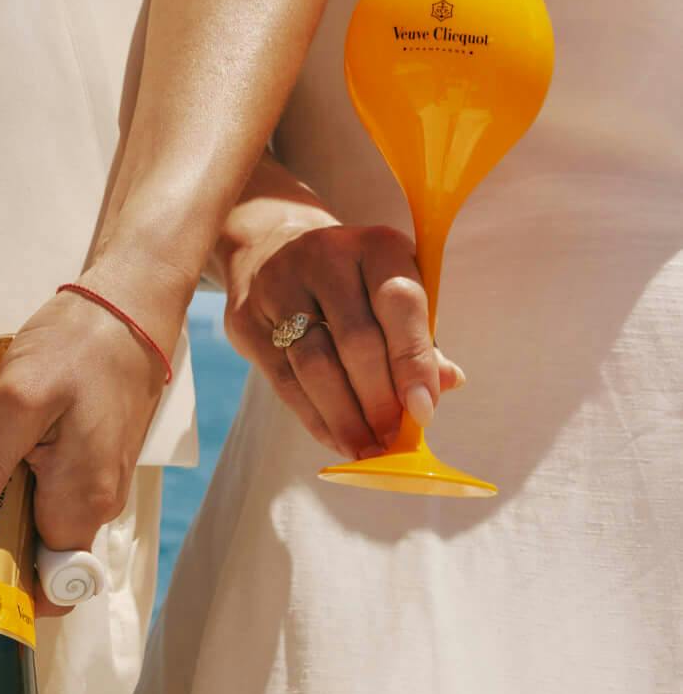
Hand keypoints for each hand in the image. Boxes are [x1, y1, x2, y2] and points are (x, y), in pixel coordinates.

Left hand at [0, 292, 170, 611]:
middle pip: (11, 525)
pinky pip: (27, 459)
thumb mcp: (18, 404)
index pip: (35, 580)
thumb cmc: (82, 345)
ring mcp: (85, 476)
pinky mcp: (78, 452)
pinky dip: (2, 429)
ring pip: (12, 487)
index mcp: (78, 502)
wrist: (130, 303)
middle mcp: (89, 501)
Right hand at [225, 214, 463, 458]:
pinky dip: (314, 416)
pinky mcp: (247, 317)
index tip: (423, 411)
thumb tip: (446, 384)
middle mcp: (325, 257)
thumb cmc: (351, 282)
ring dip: (345, 416)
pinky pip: (283, 379)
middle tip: (391, 439)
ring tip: (365, 448)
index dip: (412, 361)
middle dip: (378, 399)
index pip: (399, 303)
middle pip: (356, 340)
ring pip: (315, 364)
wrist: (270, 247)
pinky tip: (335, 438)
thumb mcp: (390, 292)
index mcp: (375, 246)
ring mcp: (279, 285)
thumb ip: (419, 338)